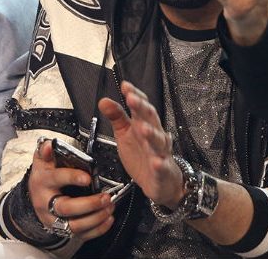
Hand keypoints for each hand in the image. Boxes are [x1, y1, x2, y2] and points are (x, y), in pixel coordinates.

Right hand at [27, 139, 113, 238]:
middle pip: (65, 208)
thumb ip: (46, 150)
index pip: (56, 179)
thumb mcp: (43, 160)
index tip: (88, 177)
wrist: (36, 195)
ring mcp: (55, 219)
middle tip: (106, 198)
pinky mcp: (63, 230)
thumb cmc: (46, 174)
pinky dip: (97, 230)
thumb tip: (48, 145)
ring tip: (109, 207)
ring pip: (73, 225)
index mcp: (43, 181)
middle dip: (88, 204)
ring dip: (95, 218)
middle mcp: (47, 203)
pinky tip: (108, 219)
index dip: (72, 177)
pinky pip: (81, 235)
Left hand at [99, 82, 183, 208]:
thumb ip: (117, 116)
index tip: (125, 86)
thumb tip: (104, 100)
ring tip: (143, 128)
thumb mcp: (125, 134)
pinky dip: (160, 164)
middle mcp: (154, 136)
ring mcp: (160, 153)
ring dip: (152, 134)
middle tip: (132, 99)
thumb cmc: (142, 155)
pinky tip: (156, 162)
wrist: (160, 181)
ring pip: (158, 141)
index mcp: (144, 125)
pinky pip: (162, 167)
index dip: (135, 96)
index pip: (141, 107)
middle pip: (151, 119)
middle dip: (142, 109)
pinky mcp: (162, 171)